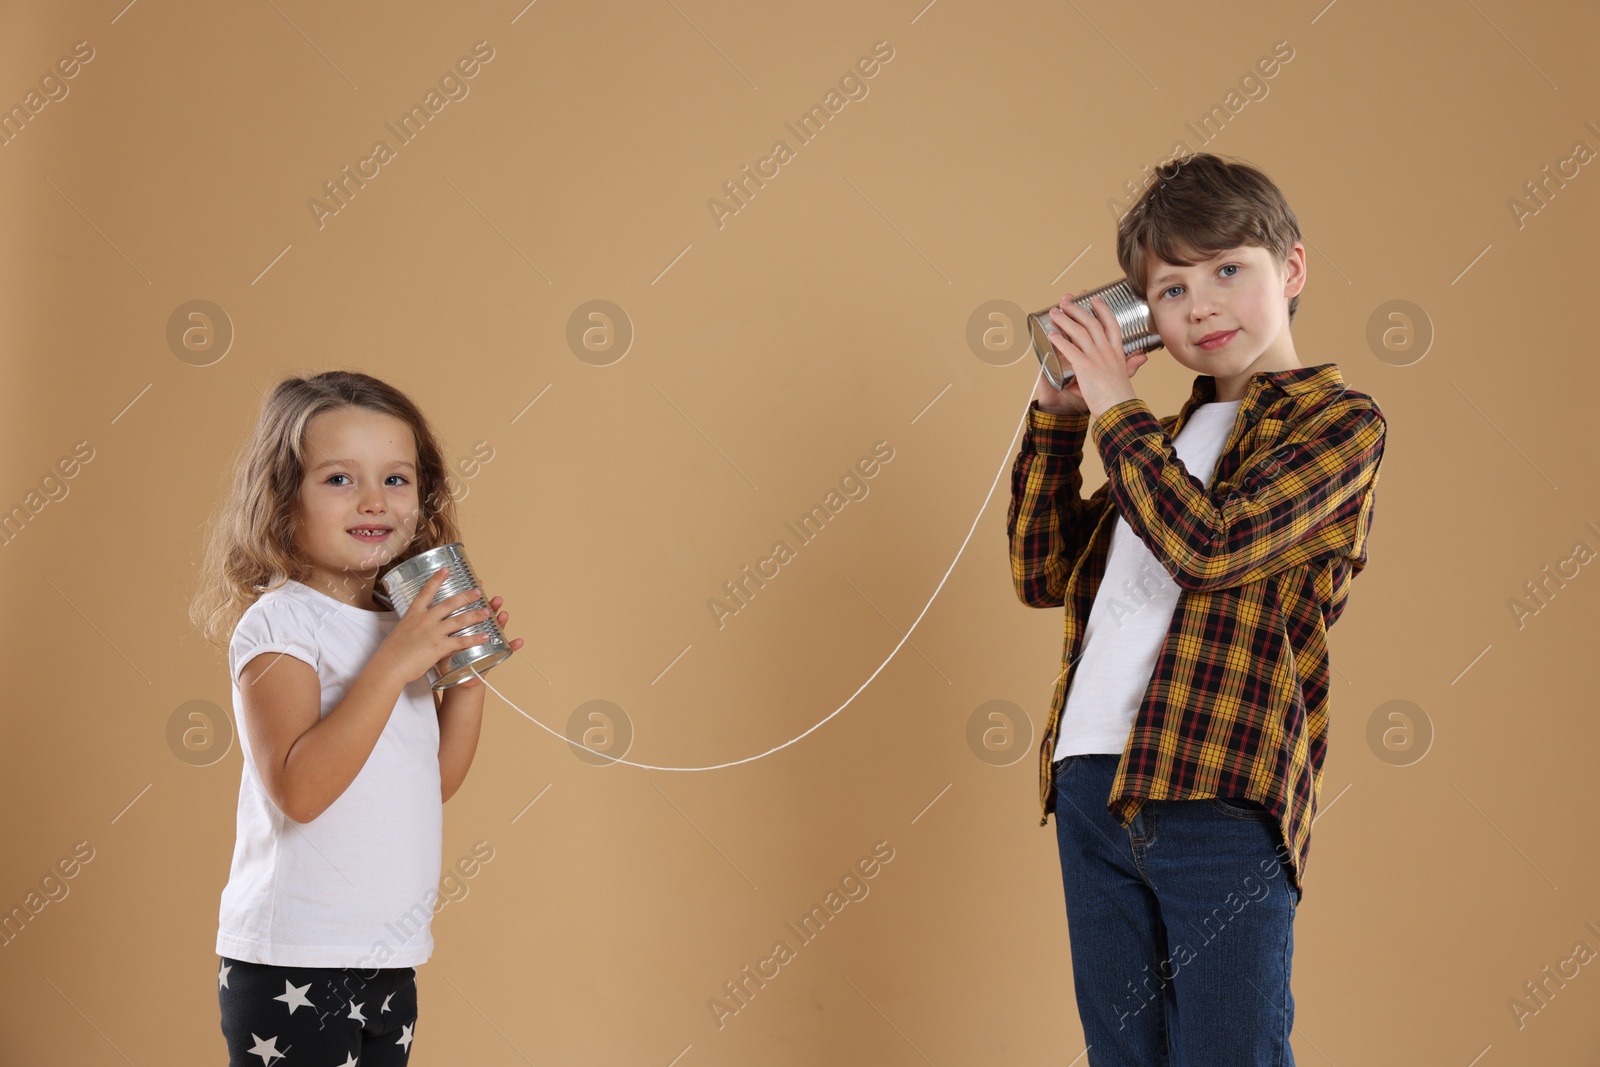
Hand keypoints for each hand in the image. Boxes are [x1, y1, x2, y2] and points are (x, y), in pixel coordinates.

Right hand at [375, 566, 499, 685]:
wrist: (389, 666)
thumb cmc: (391, 653)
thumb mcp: (401, 631)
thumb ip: (412, 626)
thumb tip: (416, 627)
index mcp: (413, 614)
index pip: (426, 592)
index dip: (437, 579)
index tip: (446, 569)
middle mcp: (425, 620)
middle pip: (449, 603)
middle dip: (466, 597)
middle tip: (478, 592)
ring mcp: (433, 632)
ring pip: (459, 620)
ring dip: (475, 615)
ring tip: (487, 612)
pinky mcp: (439, 646)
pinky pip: (461, 641)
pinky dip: (475, 638)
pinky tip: (485, 636)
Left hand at [436, 592, 524, 689]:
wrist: (455, 680)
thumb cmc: (446, 662)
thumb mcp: (438, 642)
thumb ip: (438, 626)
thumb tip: (430, 605)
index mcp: (465, 627)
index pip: (471, 608)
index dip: (475, 596)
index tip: (479, 583)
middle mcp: (478, 632)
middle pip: (486, 616)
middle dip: (491, 606)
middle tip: (495, 598)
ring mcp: (486, 643)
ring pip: (496, 629)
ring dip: (501, 621)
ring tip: (504, 614)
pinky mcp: (491, 657)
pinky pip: (504, 650)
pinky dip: (513, 646)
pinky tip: (519, 641)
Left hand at [1043, 292, 1150, 418]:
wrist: (1118, 409)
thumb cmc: (1120, 396)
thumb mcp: (1128, 375)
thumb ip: (1132, 364)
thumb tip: (1142, 357)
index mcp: (1117, 352)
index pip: (1111, 324)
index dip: (1102, 309)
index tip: (1094, 298)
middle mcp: (1106, 351)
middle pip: (1091, 323)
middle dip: (1077, 310)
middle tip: (1066, 301)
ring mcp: (1095, 357)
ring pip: (1078, 332)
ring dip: (1064, 320)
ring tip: (1054, 312)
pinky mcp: (1084, 366)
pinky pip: (1069, 349)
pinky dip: (1058, 340)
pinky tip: (1050, 334)